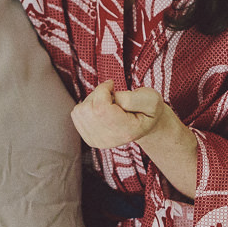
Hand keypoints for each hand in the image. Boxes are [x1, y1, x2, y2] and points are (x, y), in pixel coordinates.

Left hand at [71, 81, 198, 198]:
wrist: (144, 126)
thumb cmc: (148, 109)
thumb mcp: (151, 99)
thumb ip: (133, 98)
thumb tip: (112, 99)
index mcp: (125, 131)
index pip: (100, 107)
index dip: (102, 89)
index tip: (112, 85)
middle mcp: (109, 140)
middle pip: (88, 108)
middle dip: (97, 94)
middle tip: (113, 97)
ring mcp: (97, 142)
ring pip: (80, 110)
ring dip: (92, 101)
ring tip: (108, 104)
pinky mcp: (89, 139)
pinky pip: (76, 115)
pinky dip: (87, 107)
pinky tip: (101, 111)